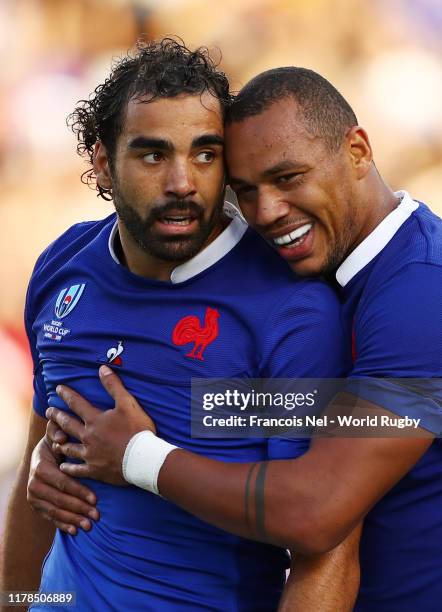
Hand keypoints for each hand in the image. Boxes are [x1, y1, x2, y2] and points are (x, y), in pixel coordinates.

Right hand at [27, 435, 98, 534]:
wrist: (43, 455)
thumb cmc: (56, 444)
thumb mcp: (56, 435)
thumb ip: (58, 432)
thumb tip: (62, 438)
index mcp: (40, 467)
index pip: (62, 482)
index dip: (79, 491)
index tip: (95, 498)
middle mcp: (33, 484)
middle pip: (60, 500)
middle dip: (79, 508)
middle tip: (97, 515)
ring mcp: (33, 498)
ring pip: (55, 511)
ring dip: (73, 519)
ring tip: (90, 525)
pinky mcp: (36, 506)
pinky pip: (50, 518)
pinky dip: (62, 525)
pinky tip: (75, 531)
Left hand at [46, 365, 155, 484]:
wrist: (142, 458)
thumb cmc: (137, 430)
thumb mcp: (127, 403)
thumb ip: (114, 386)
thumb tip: (102, 368)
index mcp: (95, 420)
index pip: (77, 404)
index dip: (67, 395)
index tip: (57, 389)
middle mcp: (88, 436)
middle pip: (67, 424)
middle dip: (57, 416)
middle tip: (48, 412)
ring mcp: (90, 454)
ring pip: (69, 448)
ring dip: (60, 442)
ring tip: (54, 440)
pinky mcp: (94, 469)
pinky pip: (77, 469)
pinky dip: (69, 468)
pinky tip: (64, 466)